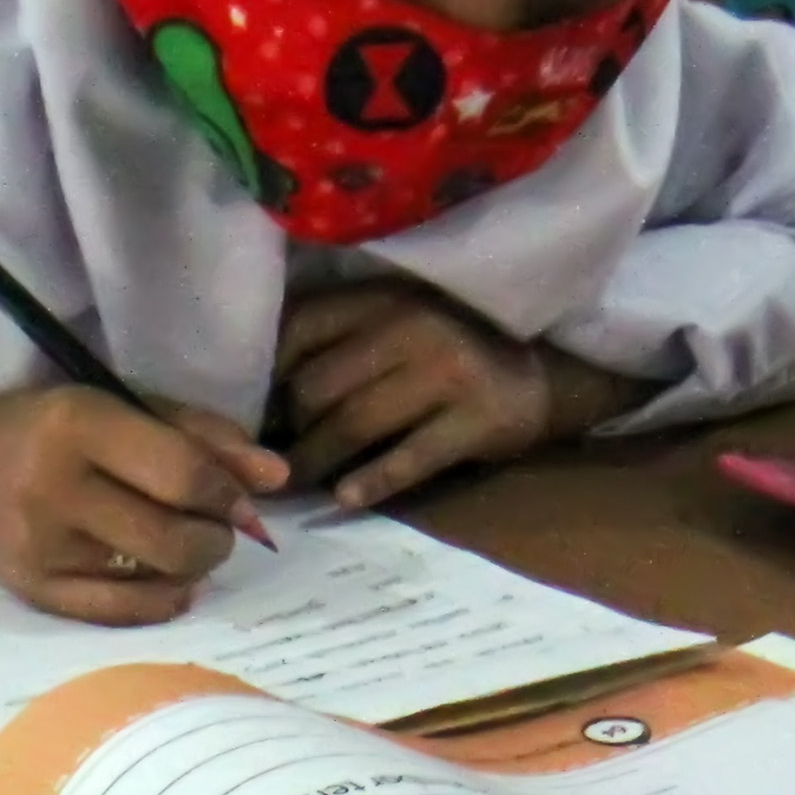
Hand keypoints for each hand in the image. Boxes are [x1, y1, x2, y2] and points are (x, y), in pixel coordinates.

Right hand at [0, 387, 286, 625]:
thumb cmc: (53, 430)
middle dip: (216, 538)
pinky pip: (124, 612)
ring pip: (157, 579)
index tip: (237, 499)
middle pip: (175, 538)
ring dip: (191, 567)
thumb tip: (277, 478)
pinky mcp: (33, 590)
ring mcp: (40, 546)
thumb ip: (204, 436)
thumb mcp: (124, 407)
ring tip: (183, 543)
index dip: (228, 493)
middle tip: (213, 526)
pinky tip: (165, 579)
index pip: (182, 473)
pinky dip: (162, 599)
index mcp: (79, 424)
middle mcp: (53, 487)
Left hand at [275, 284, 641, 510]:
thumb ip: (341, 341)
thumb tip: (261, 392)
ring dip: (316, 461)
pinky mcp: (476, 421)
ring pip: (354, 424)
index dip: (265, 374)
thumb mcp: (395, 324)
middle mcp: (412, 326)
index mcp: (383, 297)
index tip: (253, 408)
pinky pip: (408, 459)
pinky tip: (345, 498)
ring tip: (296, 482)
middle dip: (289, 428)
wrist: (541, 374)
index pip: (299, 328)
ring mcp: (448, 374)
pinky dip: (371, 482)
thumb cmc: (448, 353)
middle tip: (271, 458)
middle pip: (318, 385)